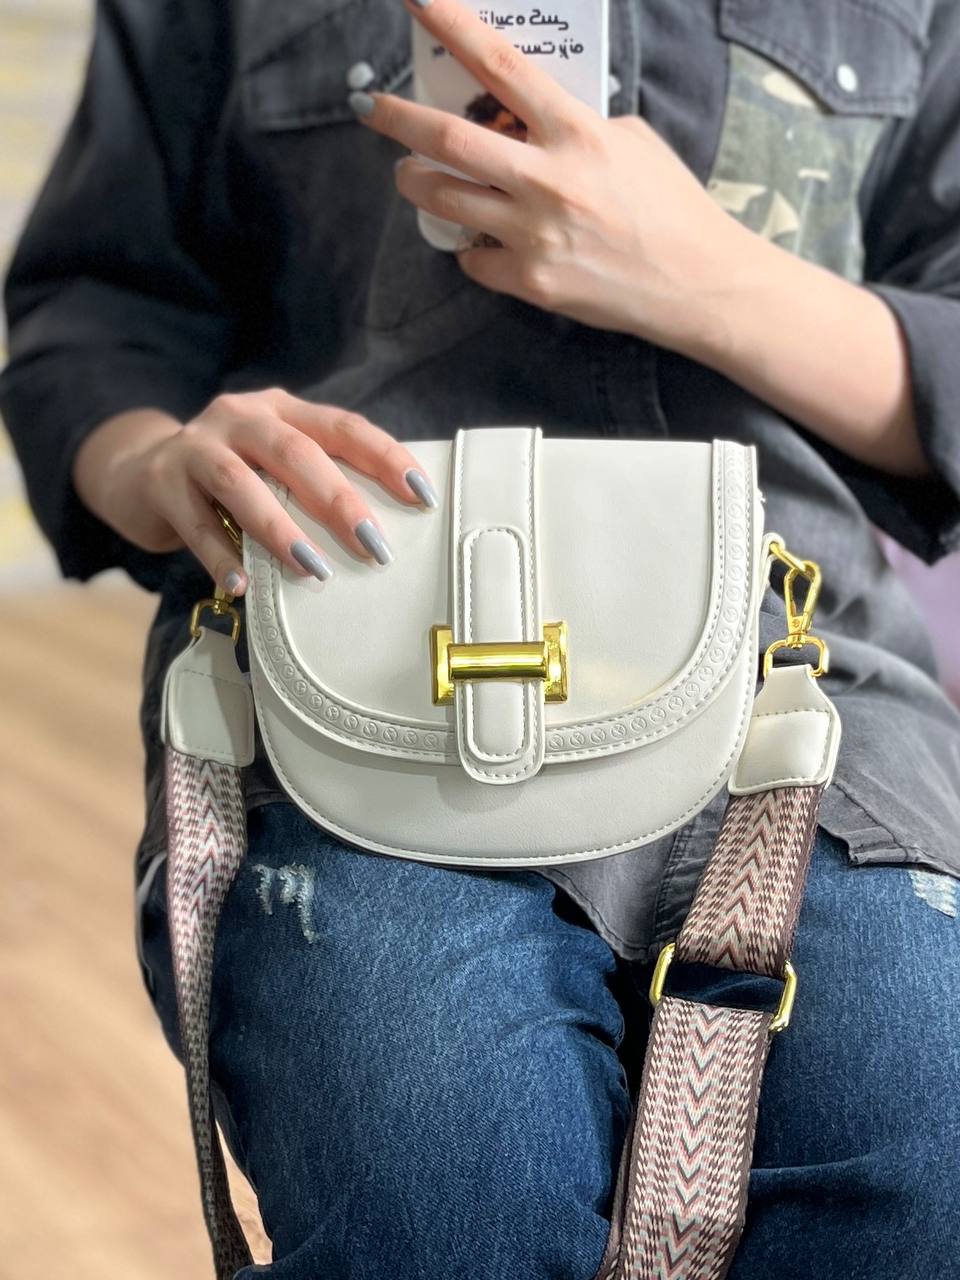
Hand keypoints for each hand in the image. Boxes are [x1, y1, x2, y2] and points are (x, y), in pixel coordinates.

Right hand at [71, 388, 438, 594]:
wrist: (137, 474)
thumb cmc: (229, 480)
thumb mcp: (272, 467)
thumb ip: (314, 482)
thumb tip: (381, 534)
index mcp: (280, 409)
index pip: (342, 426)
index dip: (384, 457)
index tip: (422, 496)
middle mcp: (239, 418)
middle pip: (294, 452)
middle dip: (339, 500)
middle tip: (375, 546)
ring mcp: (195, 447)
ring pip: (240, 482)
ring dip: (280, 528)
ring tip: (314, 570)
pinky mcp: (160, 483)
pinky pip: (195, 525)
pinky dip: (220, 558)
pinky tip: (243, 587)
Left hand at [349, 0, 742, 349]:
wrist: (694, 283)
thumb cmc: (670, 207)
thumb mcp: (629, 141)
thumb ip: (574, 125)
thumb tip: (526, 118)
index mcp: (575, 132)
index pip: (500, 65)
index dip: (451, 25)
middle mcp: (547, 179)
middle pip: (447, 138)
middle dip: (396, 118)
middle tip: (369, 107)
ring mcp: (533, 233)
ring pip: (443, 199)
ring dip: (417, 183)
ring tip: (413, 175)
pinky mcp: (530, 280)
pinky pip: (472, 258)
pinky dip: (471, 247)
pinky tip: (486, 242)